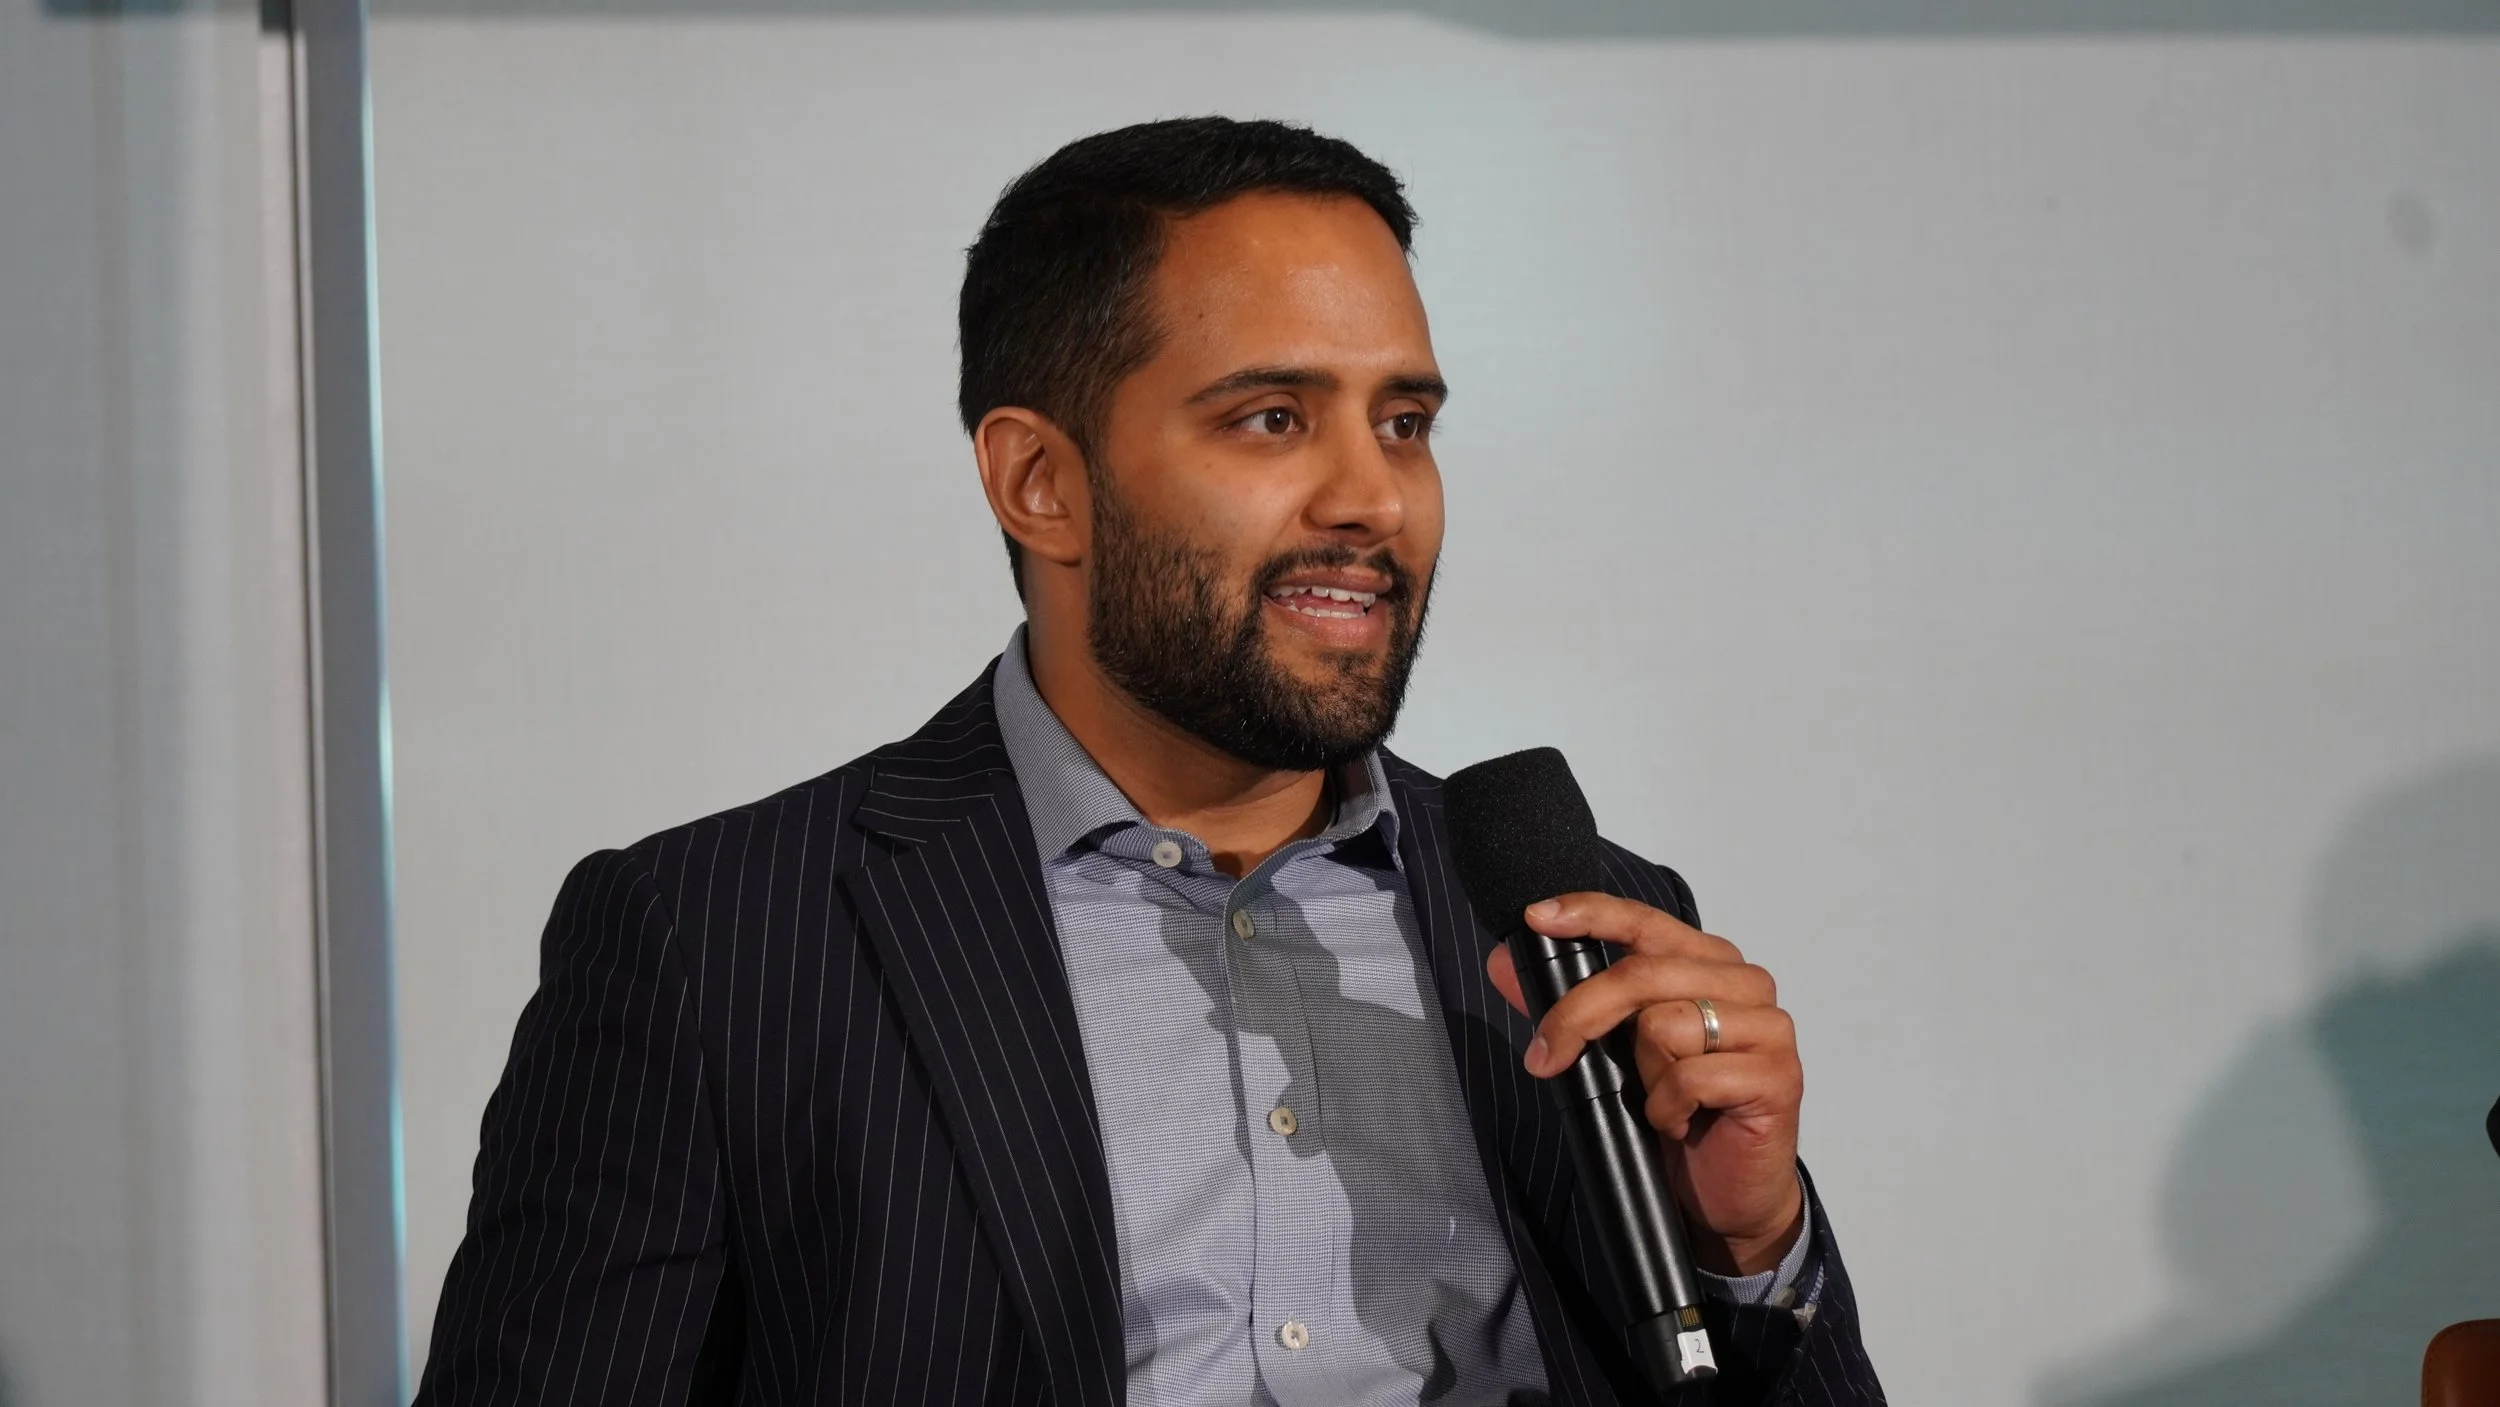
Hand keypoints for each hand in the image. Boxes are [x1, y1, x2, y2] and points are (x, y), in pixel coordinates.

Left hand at [1485, 892, 1805, 1276]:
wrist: (1727, 1193)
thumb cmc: (1679, 1113)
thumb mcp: (1613, 1054)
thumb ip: (1567, 1005)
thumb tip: (1504, 963)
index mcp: (1707, 962)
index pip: (1644, 921)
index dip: (1590, 913)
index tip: (1535, 919)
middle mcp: (1744, 982)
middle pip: (1640, 974)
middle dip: (1578, 1016)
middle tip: (1545, 1058)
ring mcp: (1769, 1026)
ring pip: (1663, 1025)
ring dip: (1642, 1076)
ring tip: (1659, 1102)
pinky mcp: (1778, 1075)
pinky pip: (1692, 1077)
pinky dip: (1668, 1108)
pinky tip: (1680, 1123)